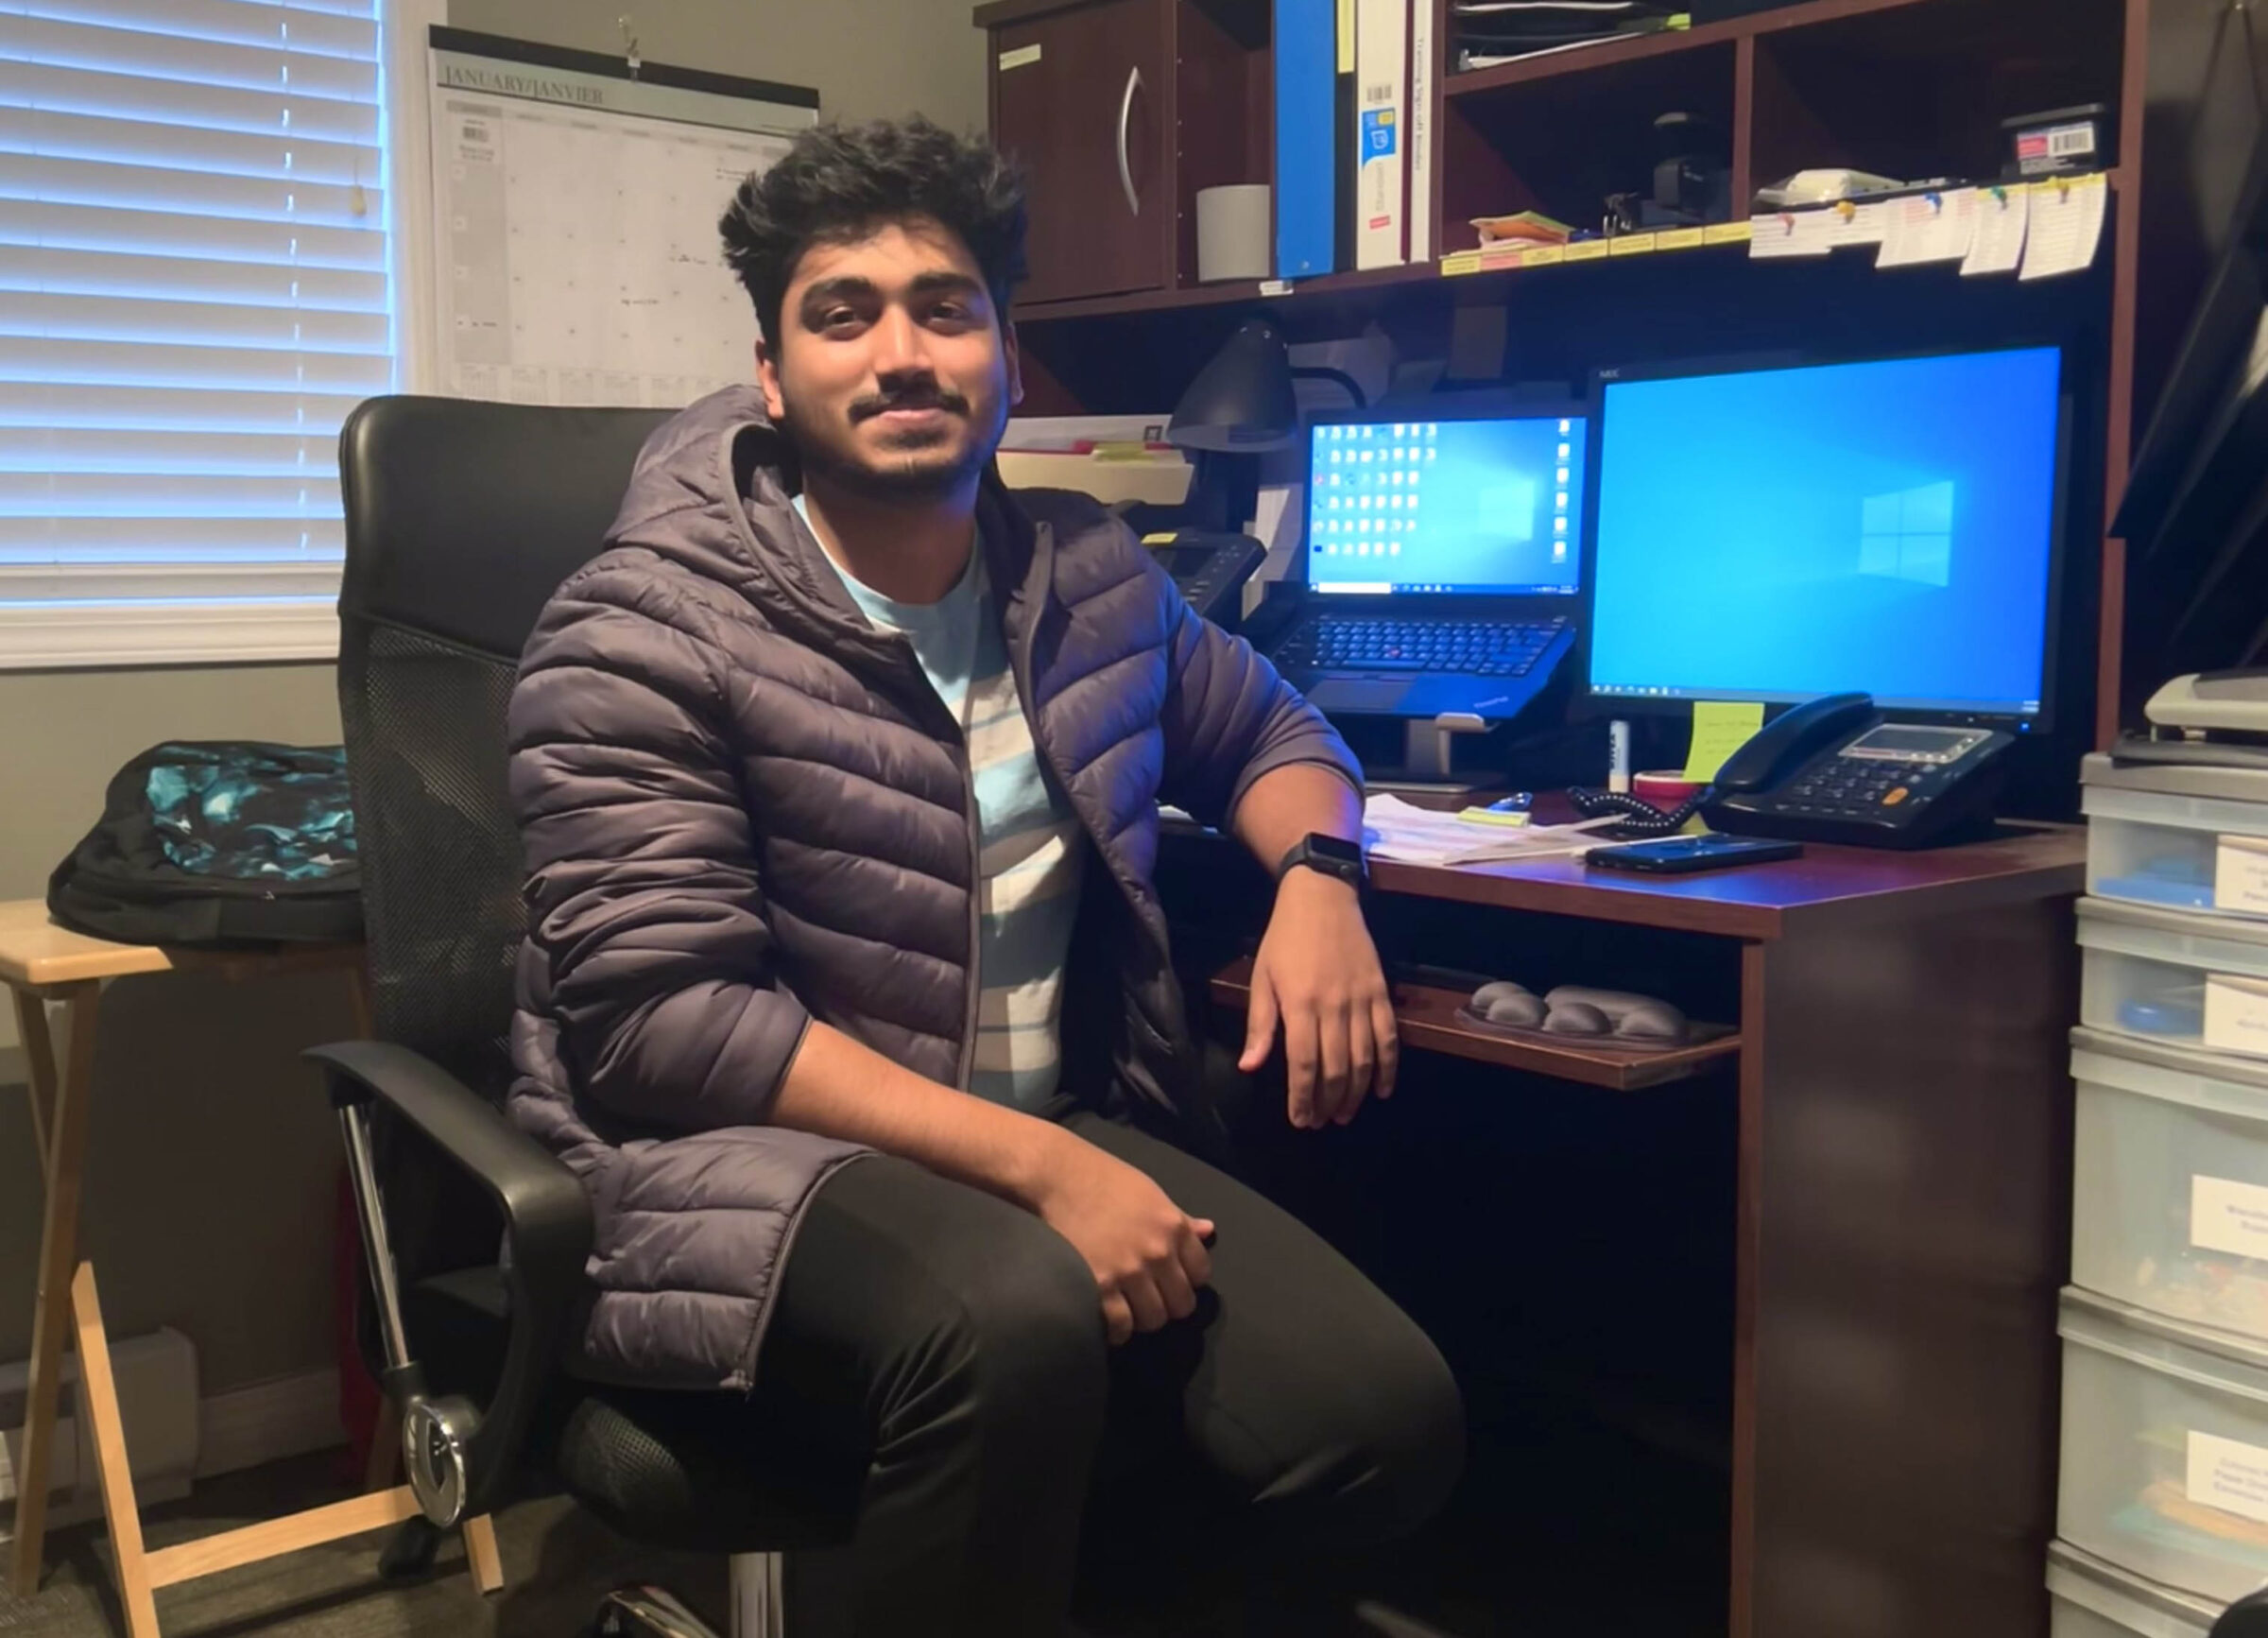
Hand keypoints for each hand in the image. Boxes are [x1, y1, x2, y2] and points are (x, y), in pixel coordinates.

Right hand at [1028, 1130, 1214, 1345]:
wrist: (1060, 1177)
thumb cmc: (1106, 1180)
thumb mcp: (1152, 1193)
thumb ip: (1181, 1219)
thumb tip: (1209, 1230)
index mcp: (1174, 1227)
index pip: (1201, 1274)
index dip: (1187, 1279)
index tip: (1171, 1278)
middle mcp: (1157, 1253)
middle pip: (1181, 1304)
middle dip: (1168, 1303)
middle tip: (1150, 1297)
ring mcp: (1128, 1272)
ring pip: (1153, 1319)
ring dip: (1142, 1317)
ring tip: (1128, 1307)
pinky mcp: (1099, 1286)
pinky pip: (1121, 1326)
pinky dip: (1117, 1329)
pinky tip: (1110, 1319)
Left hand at [1238, 867, 1397, 1128]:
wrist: (1323, 897)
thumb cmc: (1285, 938)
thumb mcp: (1262, 978)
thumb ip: (1260, 1025)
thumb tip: (1250, 1066)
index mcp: (1300, 1004)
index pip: (1304, 1064)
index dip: (1303, 1098)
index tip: (1301, 1120)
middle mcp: (1334, 1007)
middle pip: (1336, 1068)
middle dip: (1328, 1102)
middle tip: (1321, 1122)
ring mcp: (1361, 1000)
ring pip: (1364, 1059)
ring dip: (1355, 1093)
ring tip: (1345, 1114)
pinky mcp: (1381, 993)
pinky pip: (1389, 1037)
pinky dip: (1388, 1067)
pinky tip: (1381, 1090)